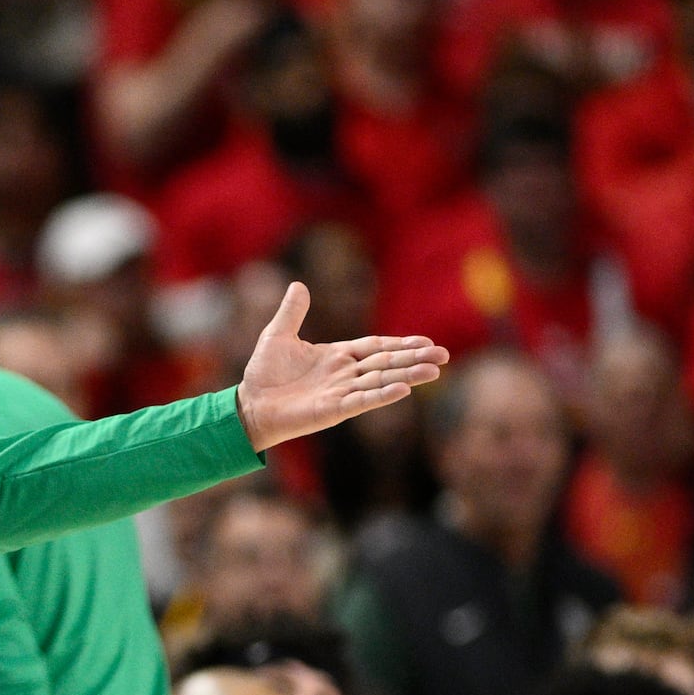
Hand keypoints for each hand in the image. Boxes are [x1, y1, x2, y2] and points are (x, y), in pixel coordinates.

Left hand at [235, 282, 448, 452]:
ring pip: (380, 381)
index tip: (425, 341)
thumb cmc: (264, 373)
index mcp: (336, 356)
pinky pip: (362, 401)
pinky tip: (403, 390)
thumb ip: (292, 312)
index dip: (399, 344)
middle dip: (414, 359)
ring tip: (434, 371)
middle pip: (386, 363)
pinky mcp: (333, 409)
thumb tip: (298, 285)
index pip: (375, 348)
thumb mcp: (277, 335)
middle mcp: (344, 375)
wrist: (249, 405)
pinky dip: (382, 395)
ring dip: (407, 376)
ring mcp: (341, 392)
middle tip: (444, 355)